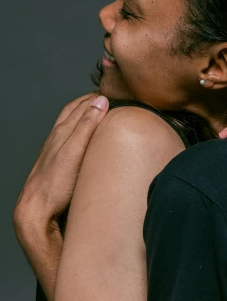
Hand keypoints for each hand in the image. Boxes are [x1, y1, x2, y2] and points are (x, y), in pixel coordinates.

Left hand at [13, 93, 108, 241]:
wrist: (36, 209)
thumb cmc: (55, 184)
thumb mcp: (75, 152)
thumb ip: (87, 126)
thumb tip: (101, 101)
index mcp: (63, 131)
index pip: (82, 105)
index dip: (98, 96)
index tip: (116, 91)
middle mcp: (57, 137)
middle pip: (74, 110)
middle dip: (91, 101)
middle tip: (110, 96)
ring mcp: (55, 149)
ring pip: (70, 123)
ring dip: (84, 114)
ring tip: (98, 111)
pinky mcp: (56, 161)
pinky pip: (68, 137)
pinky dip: (79, 129)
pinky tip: (84, 138)